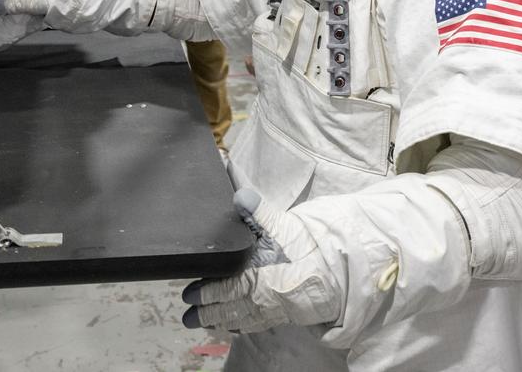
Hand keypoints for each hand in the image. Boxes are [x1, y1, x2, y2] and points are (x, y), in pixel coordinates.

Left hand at [181, 188, 340, 332]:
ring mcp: (269, 309)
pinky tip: (234, 327)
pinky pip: (255, 324)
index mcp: (251, 275)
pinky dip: (240, 327)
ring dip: (218, 322)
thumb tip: (238, 194)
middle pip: (223, 307)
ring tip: (204, 323)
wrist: (334, 273)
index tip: (187, 294)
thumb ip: (255, 209)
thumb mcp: (278, 223)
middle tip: (187, 316)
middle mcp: (256, 296)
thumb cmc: (305, 249)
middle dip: (203, 312)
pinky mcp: (282, 315)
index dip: (201, 293)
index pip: (219, 288)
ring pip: (237, 319)